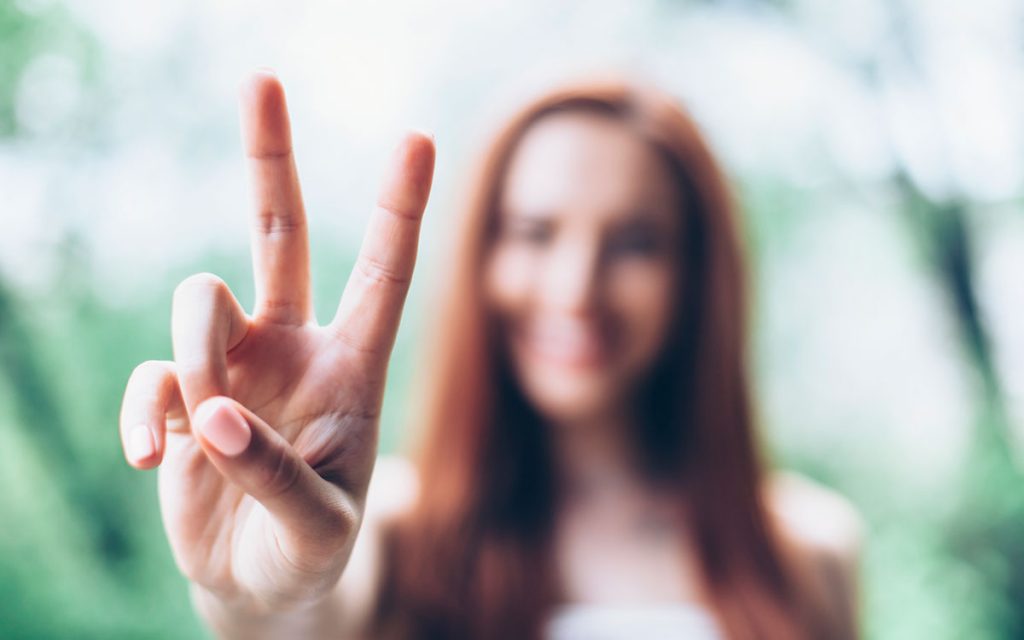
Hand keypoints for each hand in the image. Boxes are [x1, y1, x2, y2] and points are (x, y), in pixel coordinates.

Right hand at [118, 71, 434, 612]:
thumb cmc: (311, 549)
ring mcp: (233, 365)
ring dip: (194, 358)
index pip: (382, 275)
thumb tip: (208, 414)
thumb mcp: (318, 524)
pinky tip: (154, 461)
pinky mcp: (181, 394)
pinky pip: (150, 377)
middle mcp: (294, 348)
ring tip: (205, 433)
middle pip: (281, 233)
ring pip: (200, 302)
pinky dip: (147, 415)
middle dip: (272, 158)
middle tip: (262, 79)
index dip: (399, 208)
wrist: (262, 584)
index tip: (419, 137)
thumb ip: (273, 475)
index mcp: (353, 367)